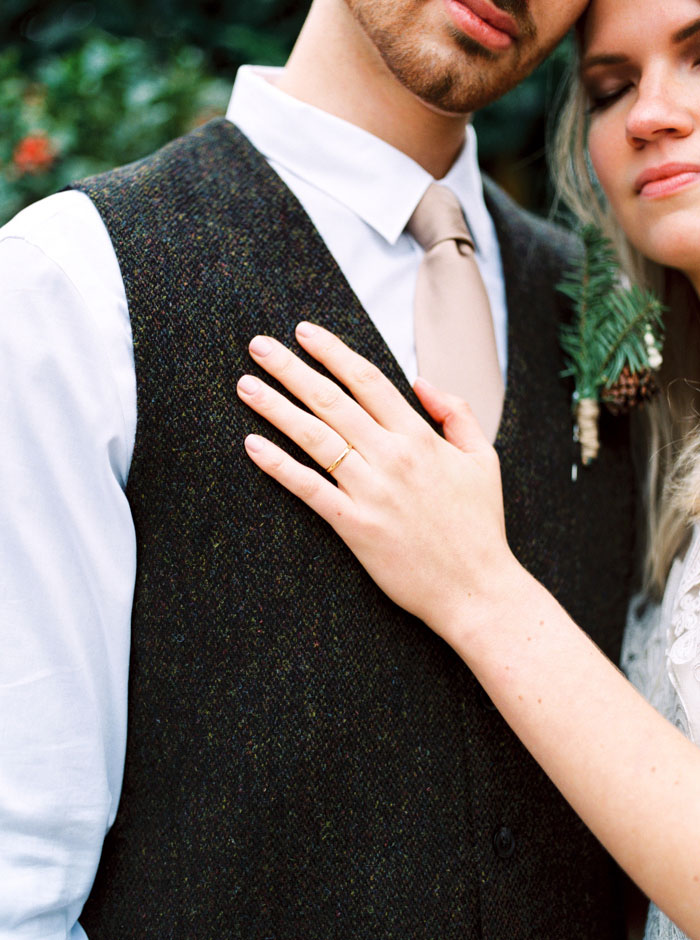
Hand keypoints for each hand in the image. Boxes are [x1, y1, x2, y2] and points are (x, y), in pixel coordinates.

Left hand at [236, 322, 520, 642]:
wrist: (477, 590)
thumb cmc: (480, 526)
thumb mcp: (484, 459)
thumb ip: (456, 413)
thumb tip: (421, 382)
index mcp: (421, 437)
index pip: (368, 380)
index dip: (333, 352)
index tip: (304, 332)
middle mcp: (393, 457)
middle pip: (332, 400)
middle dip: (291, 368)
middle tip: (258, 346)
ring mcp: (372, 492)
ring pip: (315, 438)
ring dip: (276, 407)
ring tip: (246, 386)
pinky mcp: (356, 526)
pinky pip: (309, 489)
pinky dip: (279, 466)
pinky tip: (253, 446)